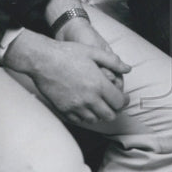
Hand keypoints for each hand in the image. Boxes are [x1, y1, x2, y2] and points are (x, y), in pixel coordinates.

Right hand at [3, 30, 130, 124]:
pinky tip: (85, 105)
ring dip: (100, 113)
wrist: (43, 60)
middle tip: (113, 102)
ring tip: (99, 103)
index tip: (124, 98)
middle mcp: (89, 99)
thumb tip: (128, 69)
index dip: (124, 101)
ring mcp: (75, 106)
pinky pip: (79, 120)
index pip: (119, 102)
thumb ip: (113, 62)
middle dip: (114, 109)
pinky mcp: (64, 110)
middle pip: (109, 115)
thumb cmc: (69, 53)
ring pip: (95, 119)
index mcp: (99, 84)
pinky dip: (85, 115)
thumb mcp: (94, 52)